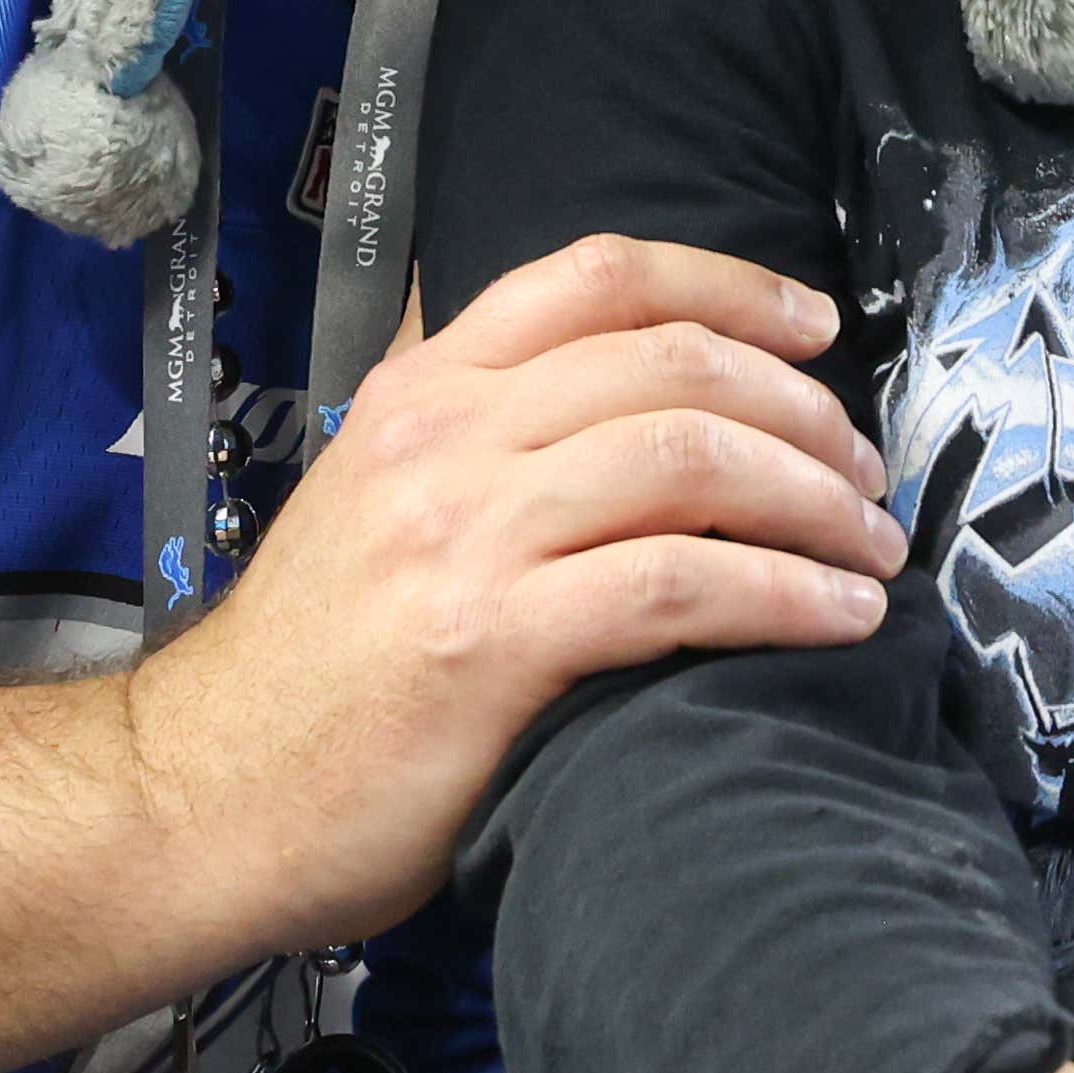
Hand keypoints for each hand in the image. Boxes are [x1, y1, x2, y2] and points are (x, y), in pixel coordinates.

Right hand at [124, 238, 900, 949]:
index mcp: (423, 387)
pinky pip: (680, 582)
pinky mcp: (491, 641)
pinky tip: (838, 621)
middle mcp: (446, 436)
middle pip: (671, 362)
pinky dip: (784, 593)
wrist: (202, 797)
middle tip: (866, 474)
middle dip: (801, 409)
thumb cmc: (314, 669)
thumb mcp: (376, 498)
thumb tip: (620, 398)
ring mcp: (465, 533)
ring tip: (871, 551)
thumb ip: (479, 435)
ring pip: (691, 459)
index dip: (732, 285)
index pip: (597, 275)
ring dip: (815, 502)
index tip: (816, 325)